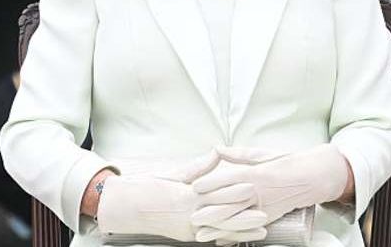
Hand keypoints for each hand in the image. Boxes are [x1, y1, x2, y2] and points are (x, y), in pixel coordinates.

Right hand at [95, 174, 266, 241]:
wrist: (127, 207)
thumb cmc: (149, 187)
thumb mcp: (175, 174)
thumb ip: (199, 167)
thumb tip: (217, 152)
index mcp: (187, 195)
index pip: (215, 192)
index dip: (234, 190)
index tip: (251, 185)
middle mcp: (189, 213)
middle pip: (221, 214)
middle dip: (243, 215)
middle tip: (263, 214)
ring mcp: (188, 227)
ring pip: (219, 230)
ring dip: (240, 231)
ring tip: (260, 231)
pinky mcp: (186, 235)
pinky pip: (210, 237)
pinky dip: (226, 239)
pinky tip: (240, 240)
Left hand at [192, 144, 348, 223]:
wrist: (315, 176)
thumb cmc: (289, 162)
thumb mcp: (264, 154)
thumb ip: (239, 154)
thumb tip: (217, 149)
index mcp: (257, 172)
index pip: (229, 177)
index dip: (210, 183)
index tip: (193, 186)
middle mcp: (260, 190)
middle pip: (230, 202)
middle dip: (209, 210)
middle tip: (191, 215)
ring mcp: (265, 205)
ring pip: (238, 218)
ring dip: (218, 226)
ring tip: (201, 232)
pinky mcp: (270, 216)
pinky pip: (249, 226)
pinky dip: (235, 234)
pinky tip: (222, 239)